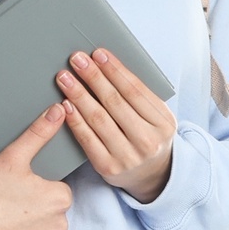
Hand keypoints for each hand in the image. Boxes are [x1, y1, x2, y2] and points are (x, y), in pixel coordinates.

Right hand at [0, 102, 73, 229]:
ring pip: (40, 223)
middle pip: (51, 205)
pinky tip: (1, 224)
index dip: (38, 180)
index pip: (58, 185)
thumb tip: (58, 112)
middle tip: (8, 193)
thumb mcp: (12, 156)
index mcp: (60, 199)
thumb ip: (38, 133)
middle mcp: (57, 224)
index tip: (19, 181)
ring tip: (3, 208)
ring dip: (27, 217)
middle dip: (34, 199)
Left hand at [56, 49, 175, 201]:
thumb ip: (140, 96)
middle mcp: (147, 141)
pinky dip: (75, 120)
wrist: (152, 175)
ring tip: (65, 78)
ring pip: (99, 119)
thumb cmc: (150, 137)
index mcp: (163, 123)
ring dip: (79, 95)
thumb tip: (109, 65)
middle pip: (115, 102)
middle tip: (76, 60)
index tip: (98, 54)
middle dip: (93, 77)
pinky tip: (66, 105)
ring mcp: (127, 156)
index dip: (114, 70)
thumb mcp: (157, 117)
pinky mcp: (108, 167)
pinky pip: (87, 139)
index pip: (135, 90)